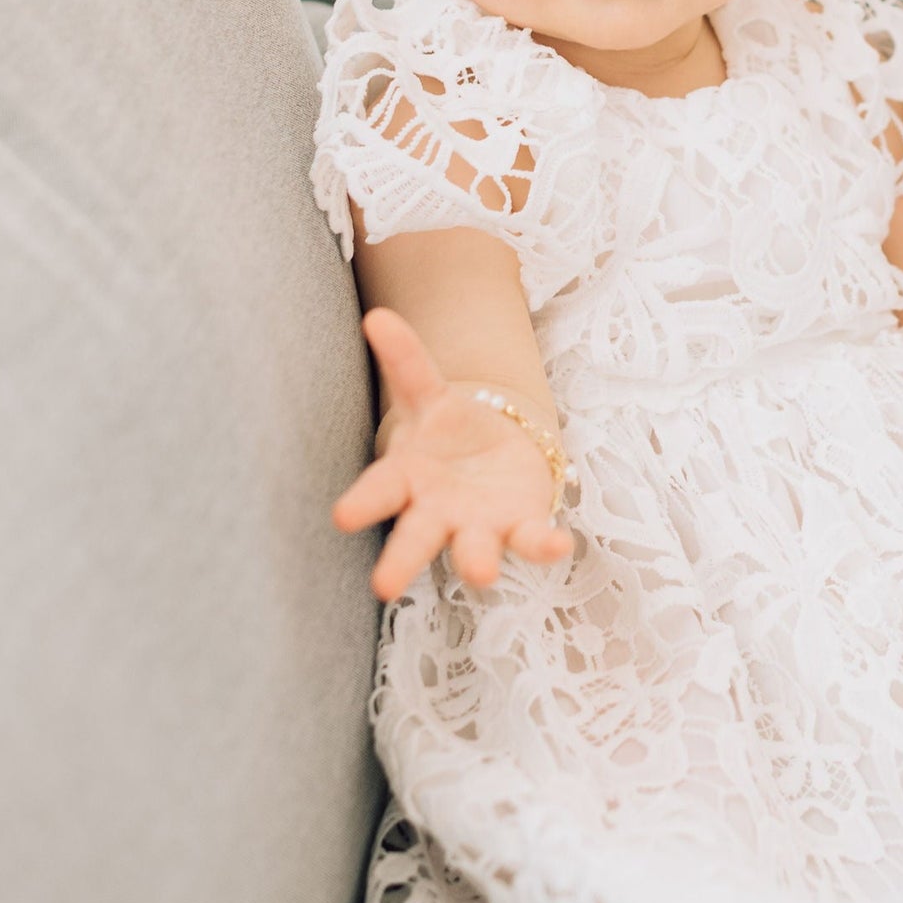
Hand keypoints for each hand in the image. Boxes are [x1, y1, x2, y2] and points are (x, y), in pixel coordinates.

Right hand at [333, 306, 574, 601]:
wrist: (494, 453)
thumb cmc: (447, 432)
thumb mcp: (428, 394)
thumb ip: (407, 360)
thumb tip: (377, 316)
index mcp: (406, 478)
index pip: (379, 491)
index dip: (362, 503)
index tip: (342, 517)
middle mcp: (437, 512)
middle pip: (415, 537)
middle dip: (402, 560)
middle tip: (384, 586)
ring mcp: (479, 525)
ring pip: (473, 548)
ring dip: (476, 561)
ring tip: (480, 574)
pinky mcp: (521, 525)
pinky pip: (532, 539)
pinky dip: (544, 544)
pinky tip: (560, 543)